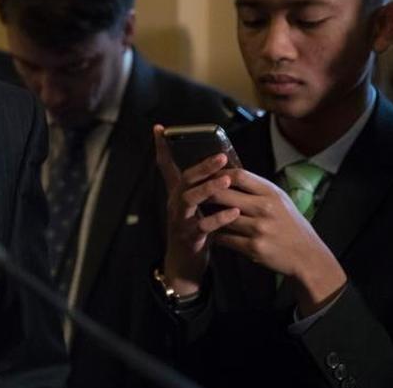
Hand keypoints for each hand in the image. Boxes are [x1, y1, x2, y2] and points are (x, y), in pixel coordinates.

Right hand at [154, 125, 241, 294]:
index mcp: (177, 194)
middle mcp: (175, 204)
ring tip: (227, 181)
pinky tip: (233, 212)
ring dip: (209, 189)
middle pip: (184, 180)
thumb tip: (217, 167)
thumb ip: (199, 189)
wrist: (185, 264)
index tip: (159, 128)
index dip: (161, 148)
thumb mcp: (192, 207)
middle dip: (202, 167)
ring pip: (190, 200)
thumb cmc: (193, 231)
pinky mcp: (189, 237)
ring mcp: (180, 220)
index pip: (166, 166)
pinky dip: (219, 218)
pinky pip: (204, 226)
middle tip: (221, 157)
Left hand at [206, 168, 346, 314]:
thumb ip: (257, 189)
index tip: (208, 176)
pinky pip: (225, 238)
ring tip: (201, 215)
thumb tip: (228, 174)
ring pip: (221, 218)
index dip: (219, 174)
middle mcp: (265, 208)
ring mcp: (259, 228)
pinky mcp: (253, 247)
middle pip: (223, 194)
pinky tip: (215, 235)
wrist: (308, 256)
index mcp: (271, 193)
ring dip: (210, 217)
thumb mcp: (280, 200)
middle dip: (207, 194)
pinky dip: (218, 236)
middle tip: (196, 195)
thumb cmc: (290, 225)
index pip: (238, 175)